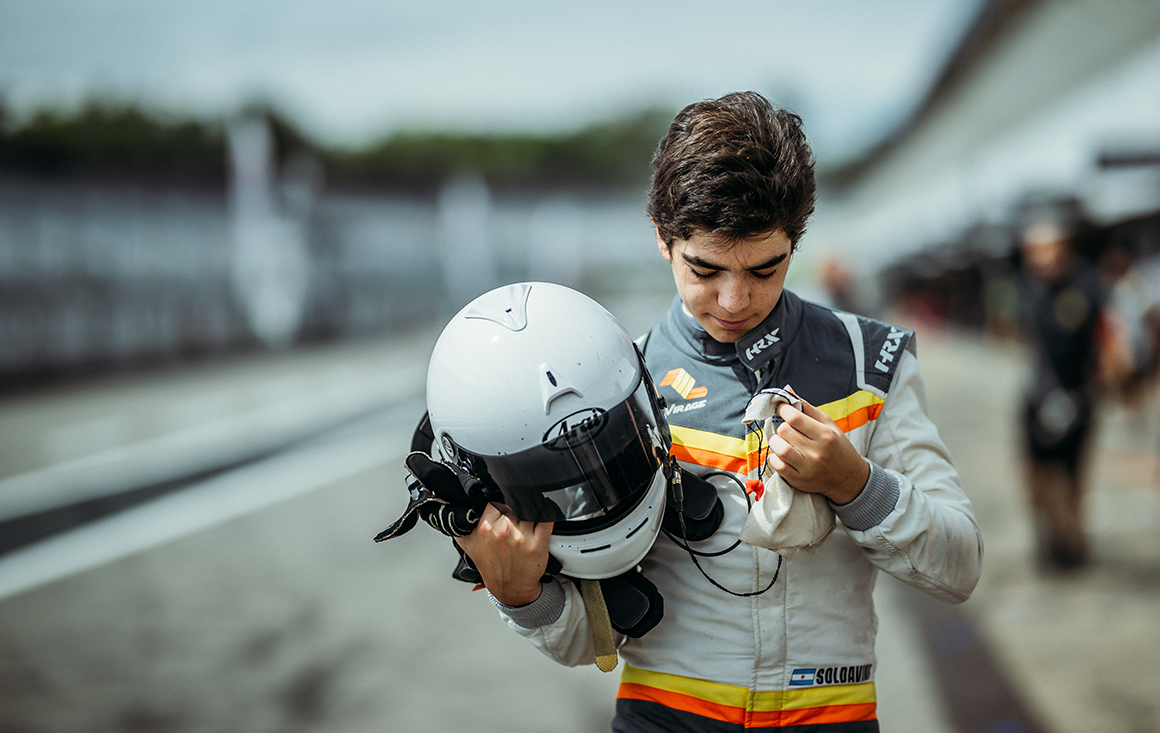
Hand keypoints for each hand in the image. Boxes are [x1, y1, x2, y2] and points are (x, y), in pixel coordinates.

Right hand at [455, 503, 553, 606]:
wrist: (509, 587)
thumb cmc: (491, 565)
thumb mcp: (468, 544)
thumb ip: (462, 523)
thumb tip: (459, 505)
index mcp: (485, 528)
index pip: (495, 501)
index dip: (500, 505)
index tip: (502, 512)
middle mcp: (503, 531)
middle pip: (513, 504)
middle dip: (514, 511)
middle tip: (513, 521)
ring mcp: (521, 537)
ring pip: (528, 510)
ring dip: (528, 513)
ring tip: (525, 523)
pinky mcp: (537, 543)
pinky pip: (546, 519)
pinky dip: (547, 514)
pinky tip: (542, 516)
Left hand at [765, 385, 869, 504]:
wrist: (848, 478)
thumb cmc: (837, 447)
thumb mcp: (828, 424)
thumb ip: (806, 407)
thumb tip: (787, 390)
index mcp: (825, 435)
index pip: (794, 418)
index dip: (783, 409)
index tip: (782, 409)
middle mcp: (816, 452)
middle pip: (784, 431)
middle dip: (781, 425)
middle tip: (786, 427)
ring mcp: (807, 468)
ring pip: (778, 449)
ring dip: (775, 441)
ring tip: (782, 440)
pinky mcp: (798, 480)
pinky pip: (777, 465)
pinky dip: (774, 457)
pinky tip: (782, 454)